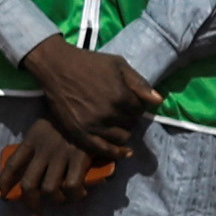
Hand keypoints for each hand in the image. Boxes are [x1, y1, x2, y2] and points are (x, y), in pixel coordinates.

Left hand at [0, 112, 116, 206]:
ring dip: (56, 200)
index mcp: (32, 140)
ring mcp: (60, 155)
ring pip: (50, 189)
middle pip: (29, 185)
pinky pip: (72, 186)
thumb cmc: (66, 115)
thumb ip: (39, 142)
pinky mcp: (78, 158)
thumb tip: (31, 164)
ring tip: (62, 200)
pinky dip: (75, 194)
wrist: (88, 103)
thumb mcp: (45, 125)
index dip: (4, 182)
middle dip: (30, 203)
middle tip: (36, 213)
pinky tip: (80, 192)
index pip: (12, 164)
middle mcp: (43, 150)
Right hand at [19, 37, 156, 152]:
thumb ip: (140, 83)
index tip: (130, 101)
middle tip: (120, 110)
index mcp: (121, 95)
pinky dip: (116, 153)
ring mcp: (94, 125)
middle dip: (129, 117)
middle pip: (131, 124)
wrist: (56, 66)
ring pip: (121, 137)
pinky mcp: (80, 133)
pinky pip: (103, 150)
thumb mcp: (118, 64)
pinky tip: (125, 153)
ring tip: (115, 123)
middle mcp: (109, 113)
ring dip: (122, 131)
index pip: (140, 109)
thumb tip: (158, 101)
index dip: (137, 105)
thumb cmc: (89, 62)